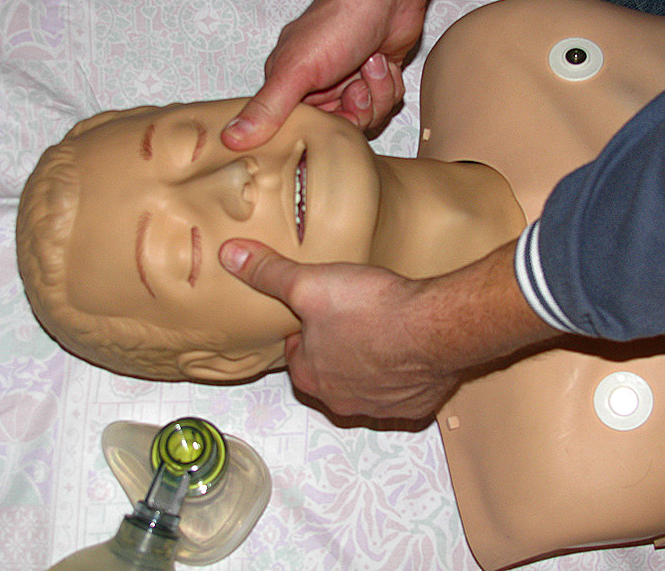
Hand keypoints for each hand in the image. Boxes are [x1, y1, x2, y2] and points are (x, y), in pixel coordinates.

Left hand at [219, 239, 460, 419]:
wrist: (435, 330)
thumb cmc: (370, 309)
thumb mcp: (310, 283)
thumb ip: (269, 272)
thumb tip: (230, 256)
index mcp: (310, 375)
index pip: (296, 353)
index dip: (305, 329)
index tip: (319, 310)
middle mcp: (340, 400)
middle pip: (330, 371)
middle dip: (337, 348)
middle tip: (352, 315)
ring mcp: (380, 407)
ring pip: (366, 384)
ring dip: (370, 363)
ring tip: (383, 328)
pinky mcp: (414, 406)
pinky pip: (402, 392)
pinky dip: (404, 374)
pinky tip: (410, 349)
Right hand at [222, 0, 437, 149]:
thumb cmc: (339, 20)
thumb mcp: (296, 70)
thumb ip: (268, 108)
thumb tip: (233, 138)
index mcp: (290, 86)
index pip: (302, 130)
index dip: (322, 126)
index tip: (332, 111)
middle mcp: (318, 88)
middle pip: (340, 127)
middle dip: (355, 109)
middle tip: (355, 84)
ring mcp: (348, 84)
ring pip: (367, 118)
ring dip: (375, 93)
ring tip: (369, 64)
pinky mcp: (374, 81)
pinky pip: (385, 105)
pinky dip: (388, 85)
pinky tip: (383, 63)